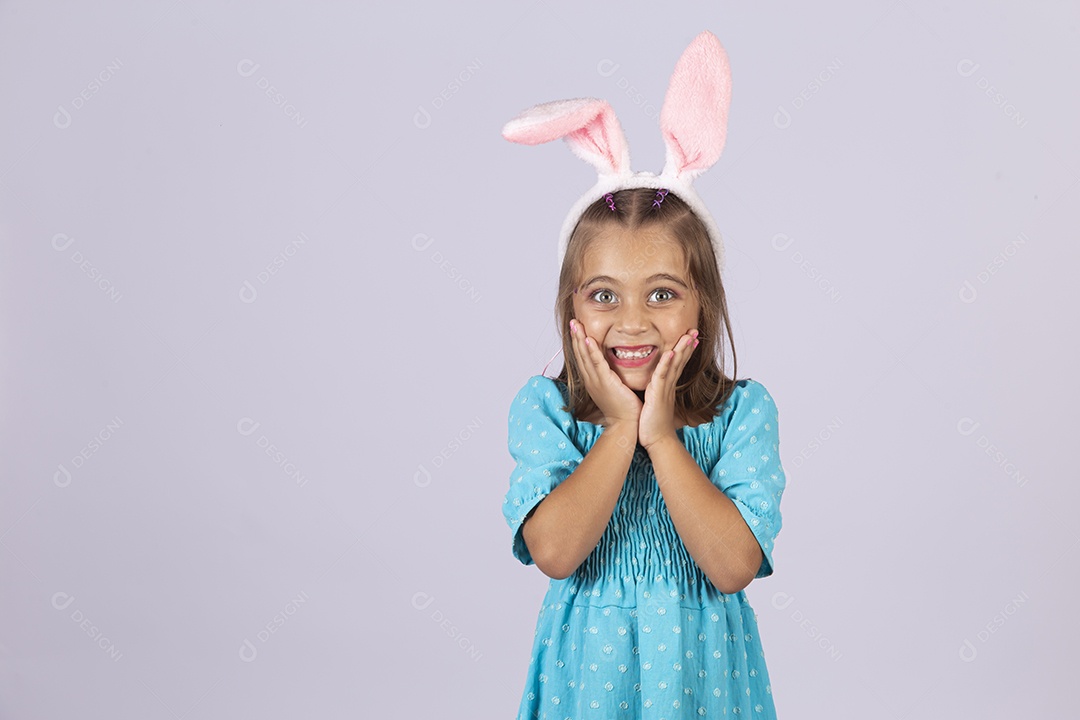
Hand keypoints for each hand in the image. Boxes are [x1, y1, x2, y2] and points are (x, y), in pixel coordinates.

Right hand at [568, 318, 641, 429]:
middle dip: (576, 336)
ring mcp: (596, 381)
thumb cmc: (624, 408)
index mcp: (592, 380)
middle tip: (573, 321)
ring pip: (585, 356)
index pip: (583, 357)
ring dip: (580, 338)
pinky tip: (587, 339)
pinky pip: (597, 363)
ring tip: (576, 324)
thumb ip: (612, 376)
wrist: (626, 424)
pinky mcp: (605, 382)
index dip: (579, 342)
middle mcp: (591, 379)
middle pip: (580, 354)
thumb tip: (614, 367)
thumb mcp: (614, 388)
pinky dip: (591, 350)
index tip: (577, 328)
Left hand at [639, 328, 698, 451]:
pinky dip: (666, 364)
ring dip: (682, 350)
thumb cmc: (653, 423)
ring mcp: (665, 389)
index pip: (678, 364)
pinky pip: (662, 377)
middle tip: (695, 330)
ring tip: (689, 335)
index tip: (691, 337)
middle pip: (680, 361)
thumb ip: (656, 391)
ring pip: (675, 366)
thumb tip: (655, 386)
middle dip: (688, 345)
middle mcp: (668, 385)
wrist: (657, 440)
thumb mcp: (655, 402)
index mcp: (667, 386)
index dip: (685, 350)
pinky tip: (670, 353)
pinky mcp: (658, 395)